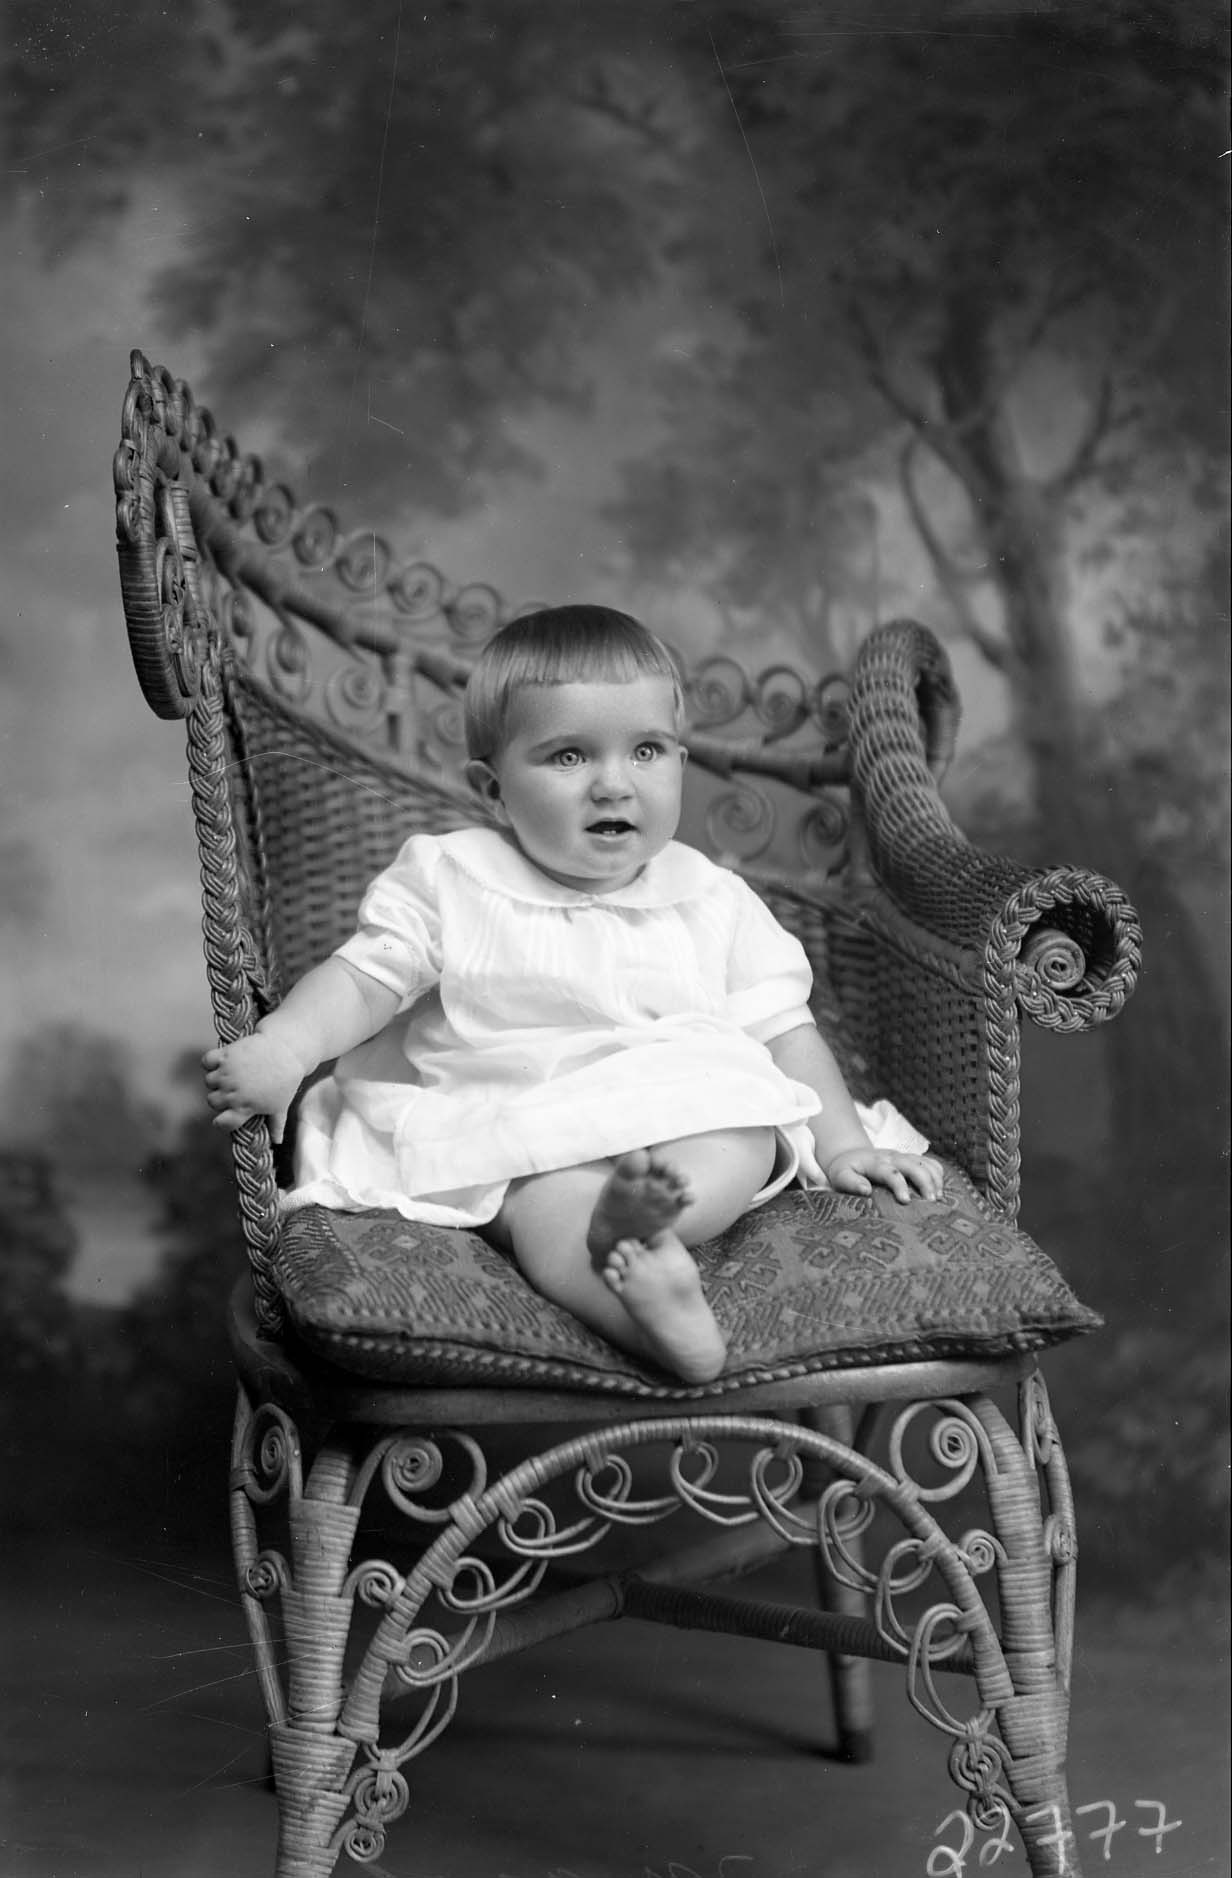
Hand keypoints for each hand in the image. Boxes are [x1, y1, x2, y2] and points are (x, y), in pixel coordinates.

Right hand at [201, 1031, 307, 1143]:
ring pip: (208, 1082)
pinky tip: (222, 1062)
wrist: (287, 1050)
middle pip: (212, 1101)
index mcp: (245, 1107)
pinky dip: (211, 1062)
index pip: (222, 1123)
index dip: (222, 1122)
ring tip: (229, 1076)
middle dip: (220, 1098)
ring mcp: (227, 1073)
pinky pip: (207, 1061)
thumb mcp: (281, 1106)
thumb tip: (277, 1141)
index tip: (226, 1117)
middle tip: (232, 1091)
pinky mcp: (226, 1054)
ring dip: (216, 1080)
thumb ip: (276, 1125)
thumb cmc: (286, 1081)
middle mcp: (232, 1092)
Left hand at [826, 1146, 944, 1203]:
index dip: (900, 1185)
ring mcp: (903, 1157)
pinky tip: (941, 1189)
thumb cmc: (846, 1170)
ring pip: (925, 1163)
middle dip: (925, 1181)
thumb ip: (850, 1182)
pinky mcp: (910, 1160)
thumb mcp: (840, 1176)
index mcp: (875, 1163)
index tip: (906, 1200)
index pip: (890, 1172)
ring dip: (935, 1178)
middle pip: (914, 1165)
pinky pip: (929, 1163)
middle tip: (931, 1201)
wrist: (850, 1155)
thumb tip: (866, 1190)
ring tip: (939, 1198)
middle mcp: (892, 1157)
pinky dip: (938, 1174)